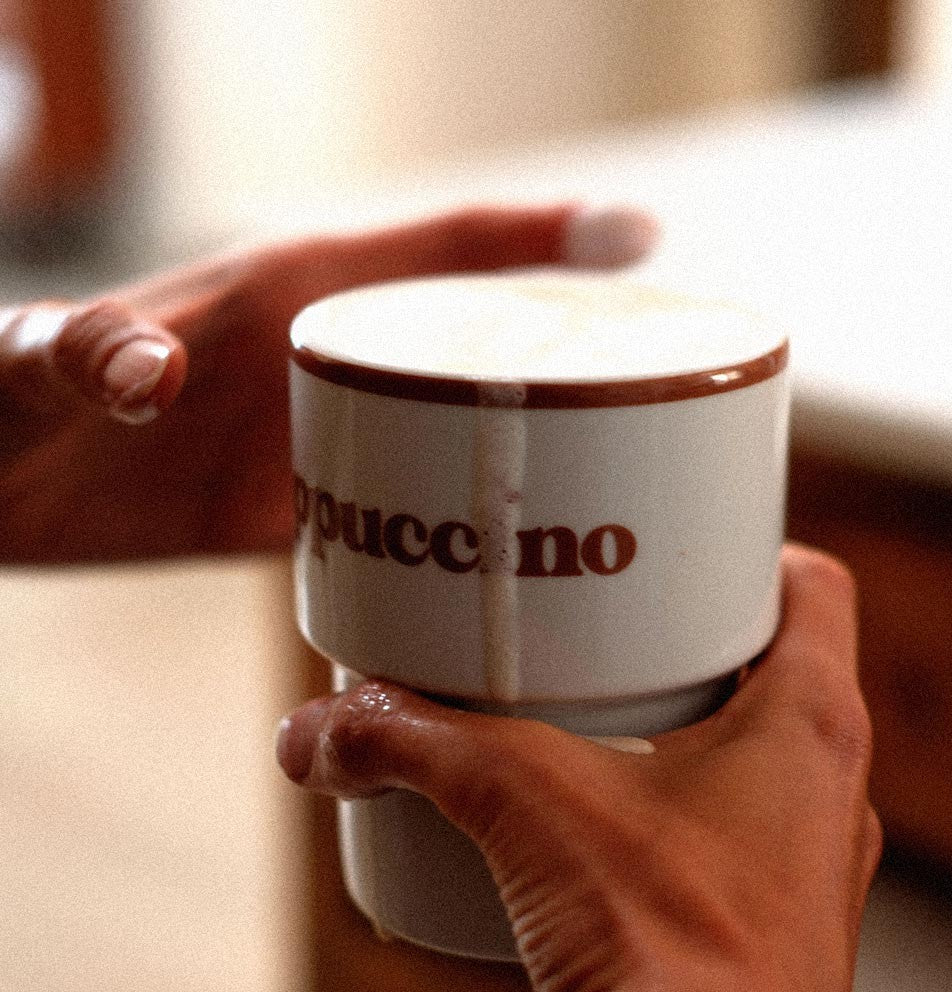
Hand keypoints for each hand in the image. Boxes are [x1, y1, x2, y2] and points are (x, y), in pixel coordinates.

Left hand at [0, 204, 655, 562]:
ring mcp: (328, 433)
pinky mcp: (309, 506)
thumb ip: (86, 351)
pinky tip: (501, 575)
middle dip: (570, 354)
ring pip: (456, 433)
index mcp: (288, 293)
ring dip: (526, 455)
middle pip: (476, 341)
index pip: (438, 246)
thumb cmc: (12, 399)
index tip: (640, 240)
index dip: (540, 238)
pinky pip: (407, 513)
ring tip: (615, 490)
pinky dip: (454, 538)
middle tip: (667, 386)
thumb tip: (145, 374)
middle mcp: (327, 356)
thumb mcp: (36, 367)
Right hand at [277, 546, 881, 991]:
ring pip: (747, 750)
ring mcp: (799, 858)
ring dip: (670, 723)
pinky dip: (658, 803)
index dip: (744, 551)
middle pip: (766, 663)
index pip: (807, 585)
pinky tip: (588, 814)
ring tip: (586, 706)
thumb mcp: (524, 803)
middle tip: (605, 618)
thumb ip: (413, 747)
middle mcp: (823, 788)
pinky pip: (721, 826)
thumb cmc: (675, 964)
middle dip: (682, 636)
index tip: (674, 548)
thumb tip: (323, 730)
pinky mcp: (758, 918)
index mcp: (807, 722)